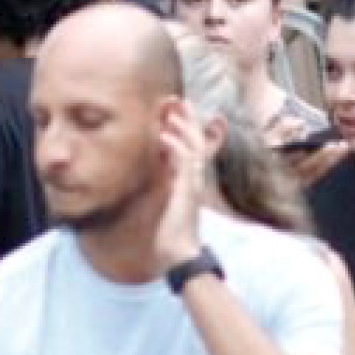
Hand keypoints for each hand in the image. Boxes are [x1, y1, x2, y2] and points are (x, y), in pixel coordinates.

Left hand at [151, 108, 208, 272]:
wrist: (181, 253)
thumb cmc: (173, 235)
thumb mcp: (168, 208)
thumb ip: (166, 193)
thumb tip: (158, 184)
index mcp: (190, 180)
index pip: (192, 147)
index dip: (186, 129)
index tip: (176, 112)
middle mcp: (195, 178)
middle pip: (196, 140)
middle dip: (188, 120)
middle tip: (178, 101)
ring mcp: (193, 183)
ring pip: (193, 146)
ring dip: (182, 128)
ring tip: (172, 111)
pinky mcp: (188, 189)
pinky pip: (184, 163)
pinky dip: (174, 148)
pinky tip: (164, 138)